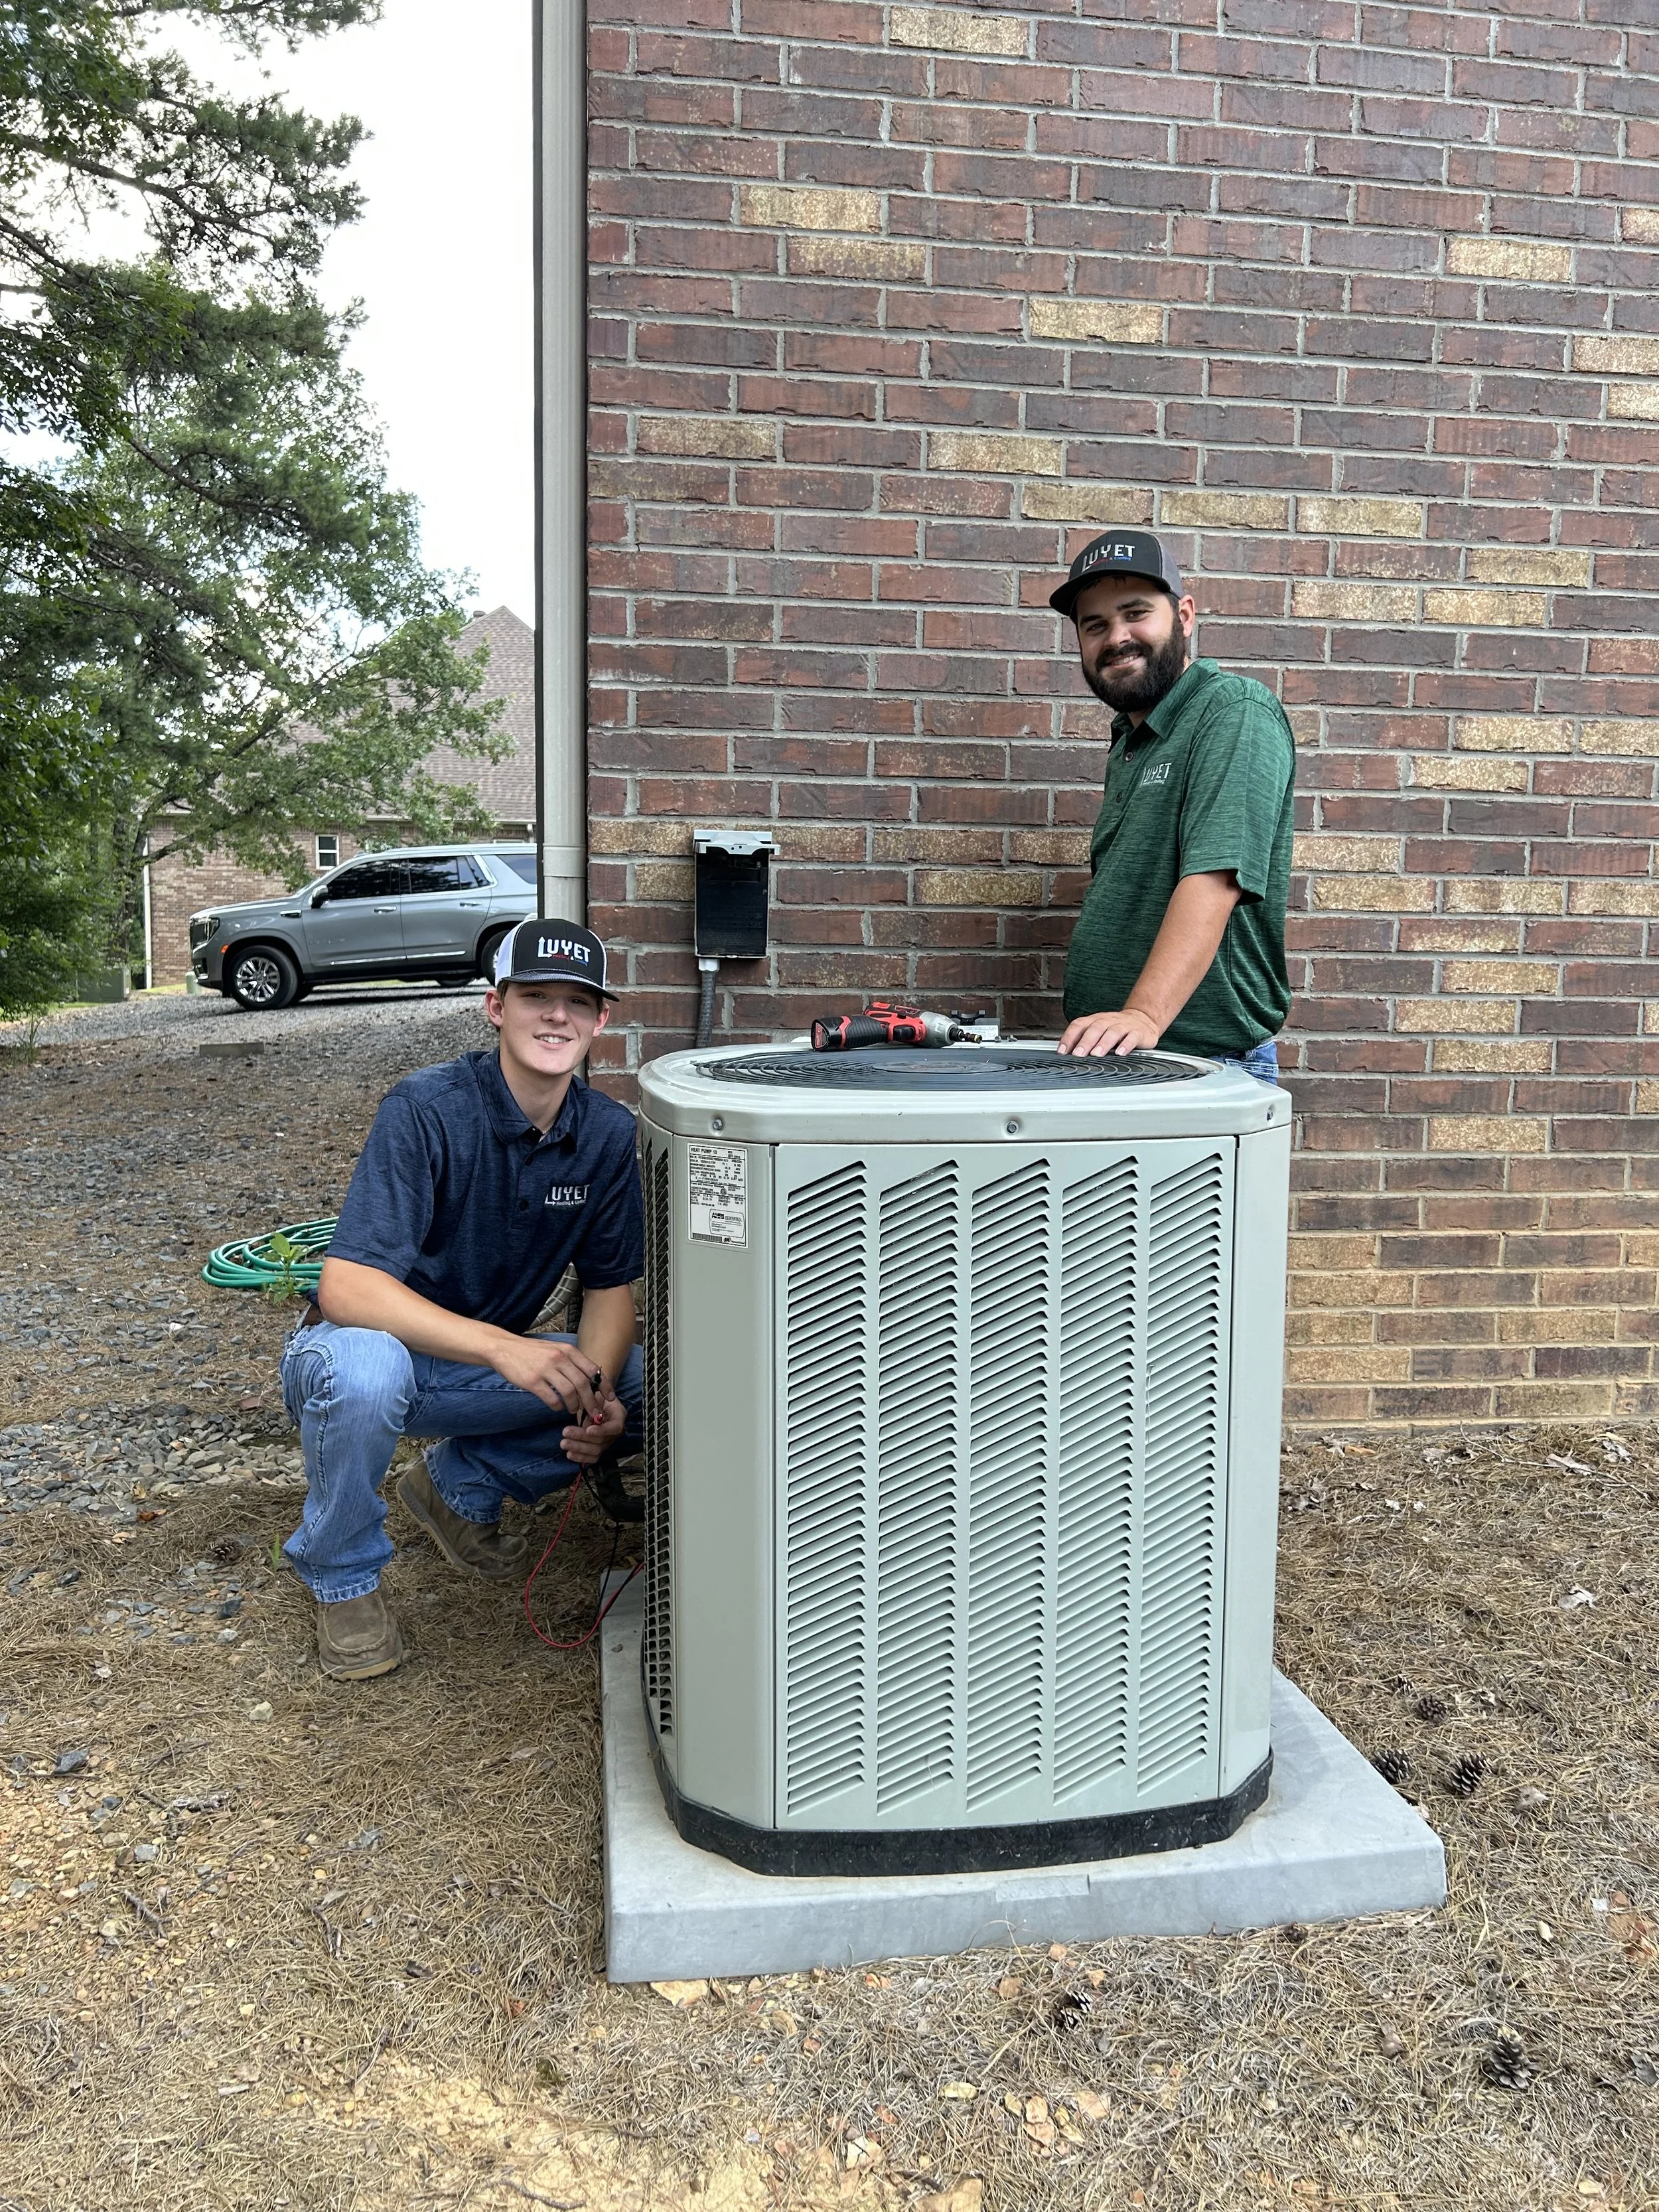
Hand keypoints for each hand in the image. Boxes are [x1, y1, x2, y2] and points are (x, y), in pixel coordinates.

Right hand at [488, 1333, 603, 1421]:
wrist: (504, 1348)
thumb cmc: (532, 1351)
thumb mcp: (555, 1349)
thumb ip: (571, 1361)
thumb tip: (589, 1379)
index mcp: (568, 1351)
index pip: (593, 1370)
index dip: (604, 1385)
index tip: (610, 1397)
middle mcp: (559, 1358)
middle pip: (583, 1384)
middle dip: (592, 1402)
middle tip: (594, 1414)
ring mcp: (546, 1369)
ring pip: (570, 1393)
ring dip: (575, 1406)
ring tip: (573, 1410)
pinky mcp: (533, 1381)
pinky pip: (552, 1399)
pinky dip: (557, 1407)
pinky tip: (557, 1407)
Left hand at [562, 1388, 625, 1466]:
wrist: (593, 1400)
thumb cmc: (594, 1394)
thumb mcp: (595, 1392)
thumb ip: (594, 1400)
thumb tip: (591, 1411)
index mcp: (619, 1415)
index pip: (615, 1427)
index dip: (602, 1430)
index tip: (588, 1430)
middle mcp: (615, 1431)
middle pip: (602, 1440)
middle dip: (582, 1437)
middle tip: (565, 1432)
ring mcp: (607, 1441)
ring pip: (596, 1450)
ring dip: (579, 1448)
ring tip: (564, 1443)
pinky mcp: (598, 1448)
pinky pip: (592, 1457)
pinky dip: (581, 1457)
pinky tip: (569, 1454)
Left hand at [1058, 1006, 1161, 1056]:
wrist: (1143, 1019)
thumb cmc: (1117, 1028)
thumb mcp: (1099, 1030)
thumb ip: (1084, 1039)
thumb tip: (1067, 1054)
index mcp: (1096, 1020)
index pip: (1079, 1025)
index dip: (1069, 1037)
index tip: (1062, 1051)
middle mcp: (1108, 1021)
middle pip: (1095, 1028)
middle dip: (1085, 1041)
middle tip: (1078, 1054)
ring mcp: (1124, 1026)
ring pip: (1112, 1032)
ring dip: (1103, 1043)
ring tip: (1096, 1054)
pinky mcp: (1138, 1032)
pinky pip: (1132, 1037)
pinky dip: (1126, 1045)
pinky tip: (1121, 1053)